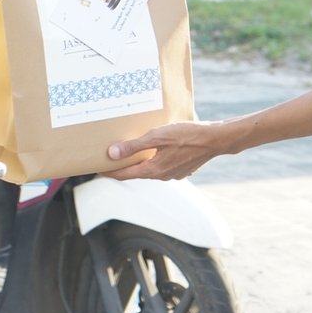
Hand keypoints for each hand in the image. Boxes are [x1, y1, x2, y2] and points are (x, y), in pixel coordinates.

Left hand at [105, 120, 228, 179]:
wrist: (215, 140)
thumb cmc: (187, 135)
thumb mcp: (157, 136)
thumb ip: (134, 146)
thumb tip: (112, 153)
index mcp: (153, 170)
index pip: (124, 175)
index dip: (109, 172)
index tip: (96, 168)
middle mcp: (162, 177)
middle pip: (136, 173)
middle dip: (123, 166)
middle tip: (110, 157)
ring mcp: (173, 175)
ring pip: (150, 169)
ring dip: (139, 162)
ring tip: (131, 151)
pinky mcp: (181, 170)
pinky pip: (162, 166)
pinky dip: (154, 159)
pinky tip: (155, 149)